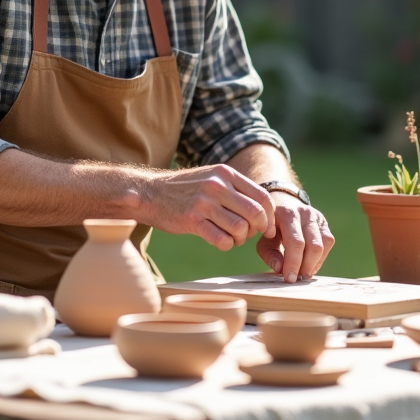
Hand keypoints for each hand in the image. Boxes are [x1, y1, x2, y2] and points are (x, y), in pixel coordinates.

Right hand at [143, 164, 275, 250]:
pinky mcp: (191, 220)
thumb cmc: (186, 189)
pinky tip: (219, 241)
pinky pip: (221, 240)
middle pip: (255, 213)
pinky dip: (226, 245)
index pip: (262, 196)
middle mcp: (216, 185)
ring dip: (240, 239)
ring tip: (232, 238)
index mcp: (225, 173)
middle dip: (258, 229)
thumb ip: (236, 189)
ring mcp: (203, 203)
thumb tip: (265, 210)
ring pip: (240, 228)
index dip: (269, 216)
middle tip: (249, 235)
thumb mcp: (212, 178)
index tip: (267, 228)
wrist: (150, 192)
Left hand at [256, 196, 334, 282]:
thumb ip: (269, 254)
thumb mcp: (264, 240)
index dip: (294, 263)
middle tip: (297, 279)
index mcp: (286, 214)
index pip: (295, 242)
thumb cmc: (272, 228)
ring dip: (314, 263)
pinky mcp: (324, 223)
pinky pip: (328, 242)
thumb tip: (279, 269)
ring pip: (323, 244)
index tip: (289, 278)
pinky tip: (310, 264)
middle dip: (306, 266)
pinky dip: (320, 258)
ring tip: (302, 273)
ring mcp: (316, 216)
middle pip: (313, 245)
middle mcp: (304, 213)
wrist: (284, 207)